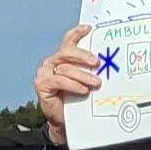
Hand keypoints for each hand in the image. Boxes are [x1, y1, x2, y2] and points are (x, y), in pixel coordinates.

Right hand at [34, 22, 100, 146]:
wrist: (63, 120)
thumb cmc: (75, 99)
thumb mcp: (84, 82)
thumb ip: (89, 71)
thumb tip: (108, 64)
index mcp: (62, 58)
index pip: (68, 41)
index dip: (77, 33)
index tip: (89, 28)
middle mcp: (52, 62)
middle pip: (66, 52)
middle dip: (83, 55)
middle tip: (97, 62)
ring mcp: (45, 72)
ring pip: (66, 68)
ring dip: (83, 75)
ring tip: (96, 82)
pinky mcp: (42, 84)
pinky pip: (59, 80)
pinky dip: (73, 85)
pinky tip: (83, 90)